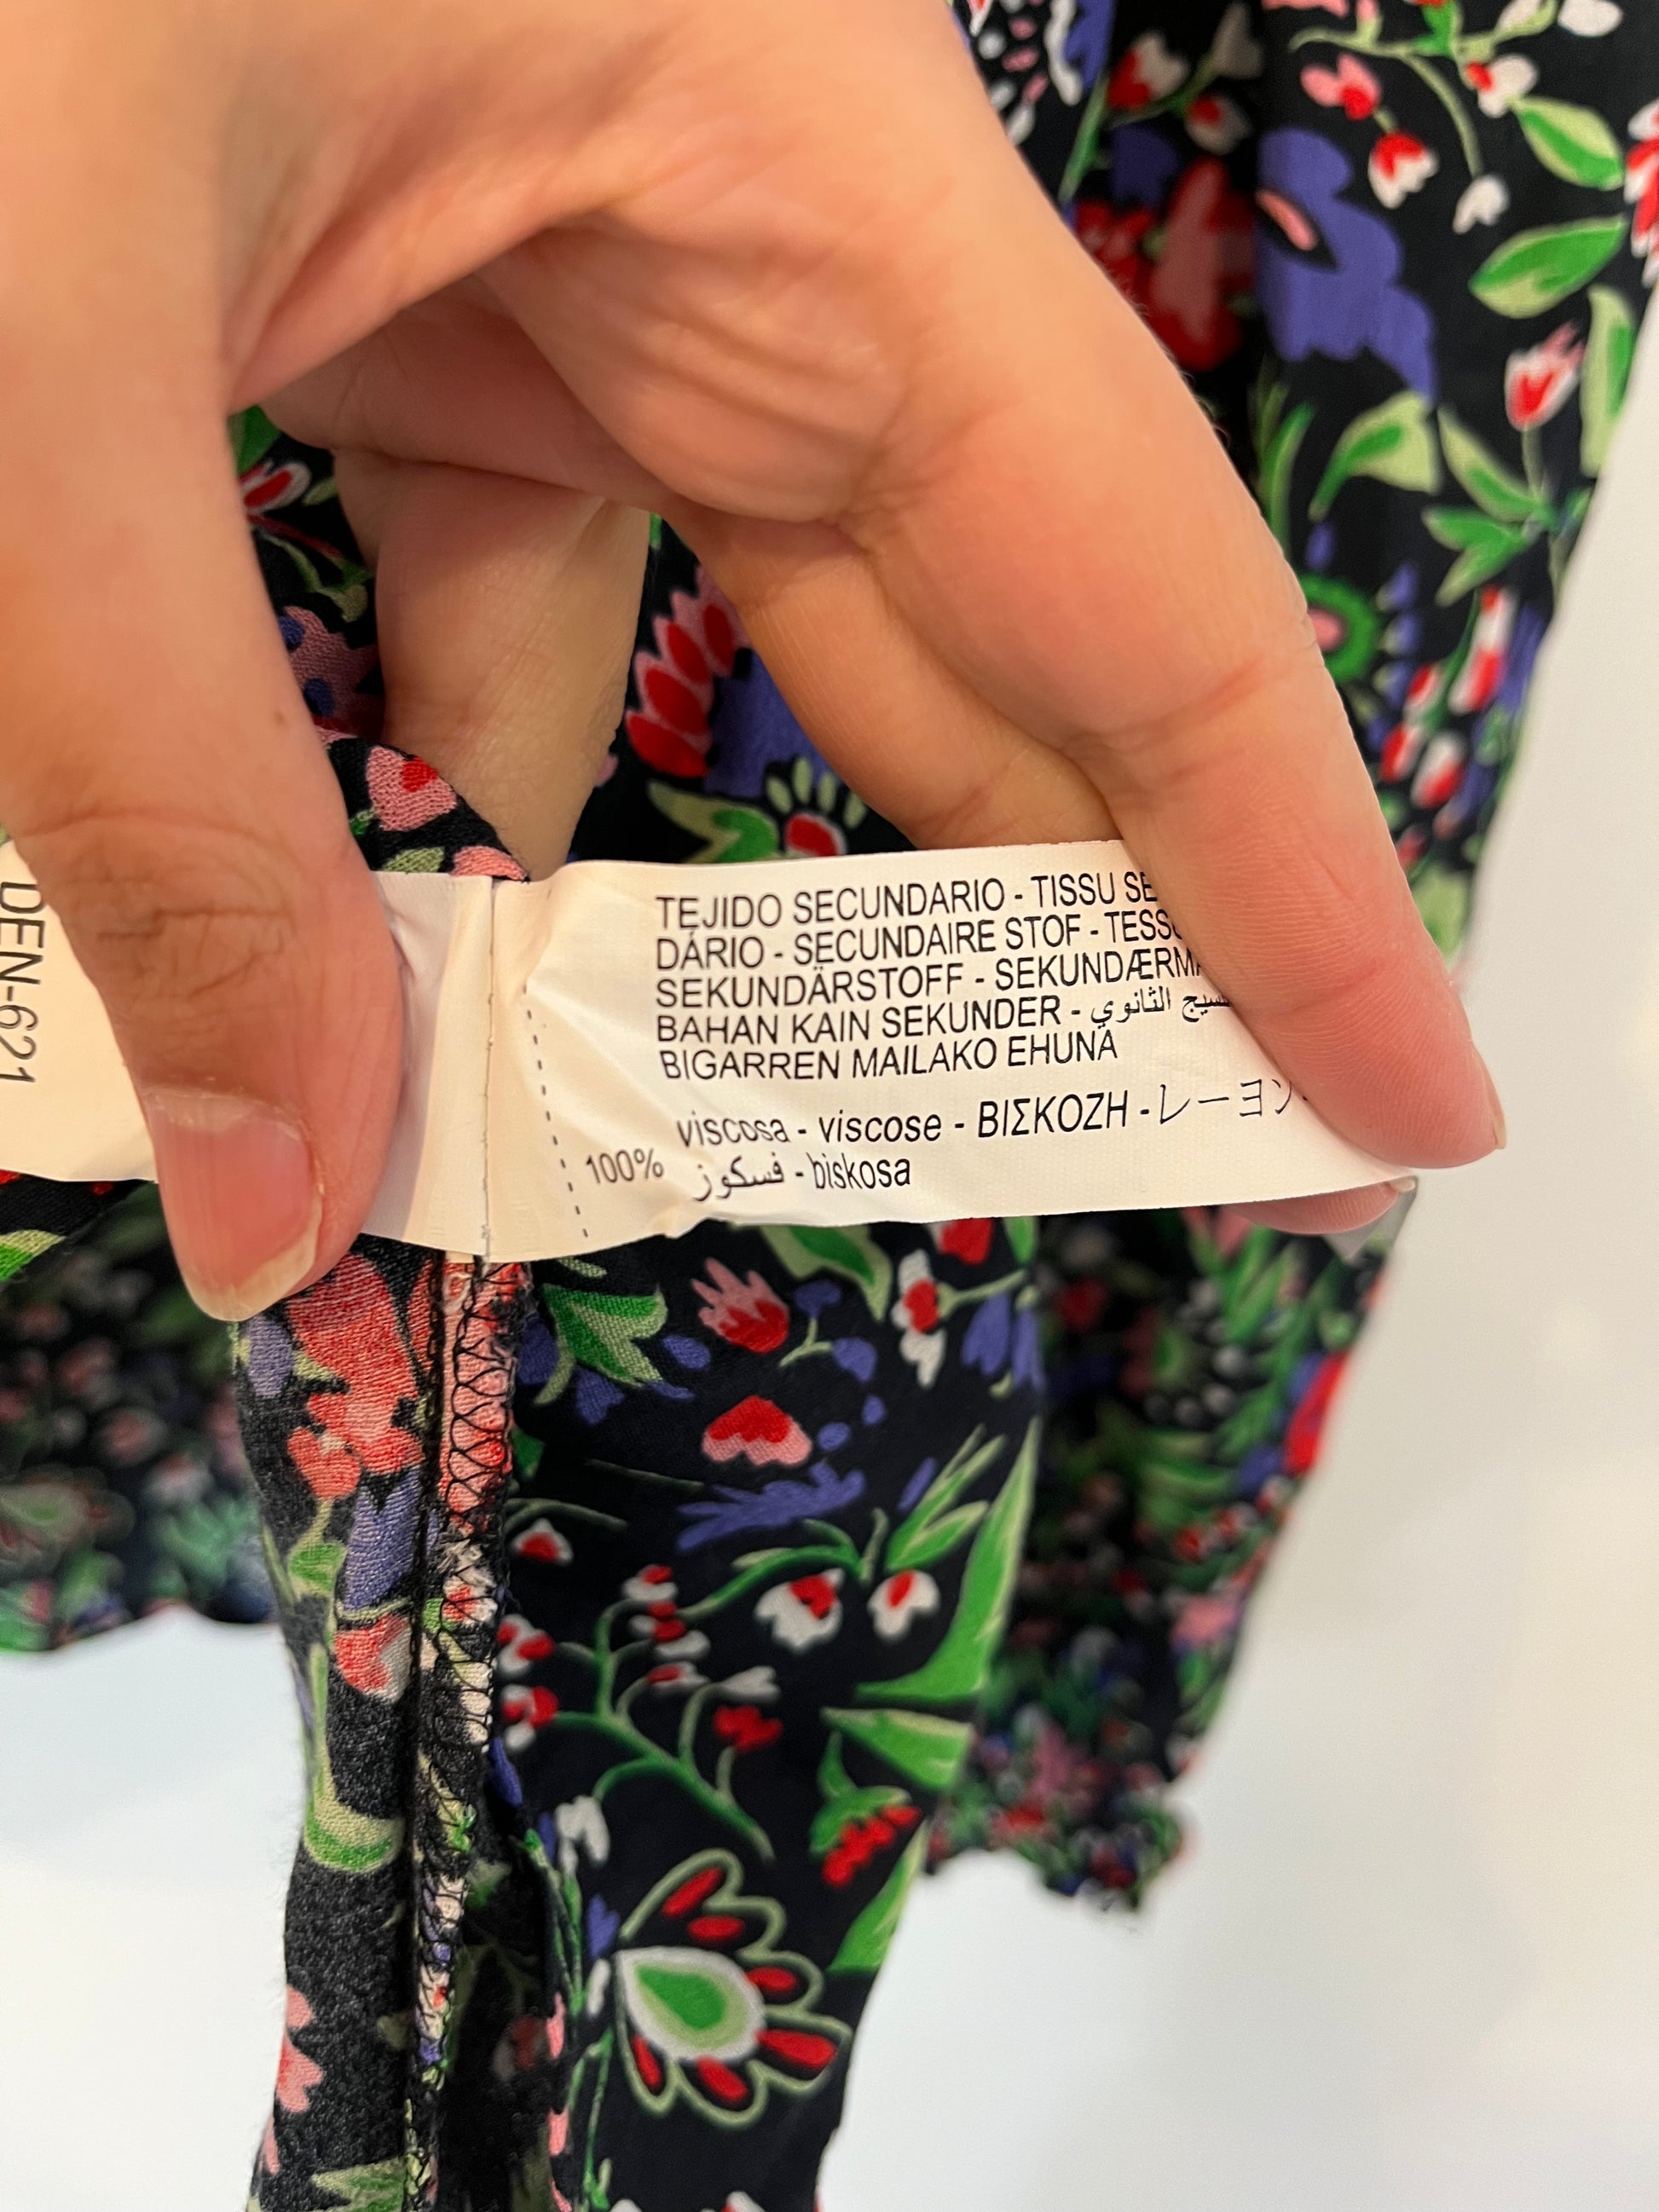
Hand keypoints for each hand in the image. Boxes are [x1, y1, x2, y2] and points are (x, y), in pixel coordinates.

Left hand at [0, 0, 1500, 1315]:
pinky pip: (508, 617)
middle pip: (972, 657)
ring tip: (636, 1175)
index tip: (1394, 1111)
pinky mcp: (416, 321)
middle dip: (1022, 956)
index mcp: (797, 152)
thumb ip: (173, 801)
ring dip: (658, 940)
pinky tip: (389, 988)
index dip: (1290, 881)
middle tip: (1110, 1199)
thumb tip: (280, 1215)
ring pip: (722, 663)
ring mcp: (574, 269)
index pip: (1135, 586)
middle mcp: (742, 219)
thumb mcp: (35, 363)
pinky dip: (460, 822)